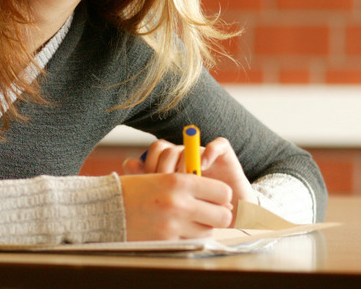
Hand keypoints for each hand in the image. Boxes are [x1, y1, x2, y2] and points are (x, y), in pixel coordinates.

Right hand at [119, 173, 232, 240]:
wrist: (104, 209)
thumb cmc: (134, 190)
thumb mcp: (161, 177)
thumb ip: (190, 184)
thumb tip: (223, 199)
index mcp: (178, 181)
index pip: (222, 192)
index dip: (221, 195)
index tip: (214, 197)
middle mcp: (179, 203)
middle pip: (223, 215)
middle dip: (219, 214)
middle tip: (209, 212)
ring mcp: (174, 225)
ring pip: (209, 231)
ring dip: (203, 226)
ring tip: (188, 220)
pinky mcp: (167, 241)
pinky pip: (192, 241)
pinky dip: (188, 236)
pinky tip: (176, 229)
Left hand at [122, 137, 255, 223]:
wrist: (231, 214)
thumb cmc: (198, 209)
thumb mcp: (173, 201)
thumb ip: (151, 182)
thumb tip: (129, 163)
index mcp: (171, 164)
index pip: (155, 151)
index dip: (151, 163)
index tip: (151, 182)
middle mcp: (186, 156)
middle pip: (168, 149)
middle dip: (165, 166)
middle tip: (168, 184)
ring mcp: (204, 155)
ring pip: (187, 148)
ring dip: (184, 162)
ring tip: (185, 181)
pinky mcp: (224, 156)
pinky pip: (218, 145)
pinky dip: (209, 152)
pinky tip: (203, 167)